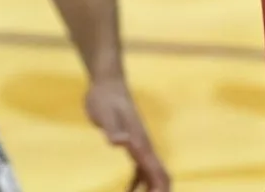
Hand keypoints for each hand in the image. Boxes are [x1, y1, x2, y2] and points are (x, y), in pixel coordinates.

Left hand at [85, 77, 169, 191]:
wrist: (107, 83)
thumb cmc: (104, 99)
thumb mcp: (104, 115)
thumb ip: (113, 129)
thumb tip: (122, 142)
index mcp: (140, 143)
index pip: (157, 172)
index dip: (159, 191)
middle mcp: (144, 146)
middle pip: (160, 176)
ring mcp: (140, 145)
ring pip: (152, 174)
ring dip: (149, 190)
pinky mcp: (132, 144)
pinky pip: (141, 169)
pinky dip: (138, 184)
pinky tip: (128, 190)